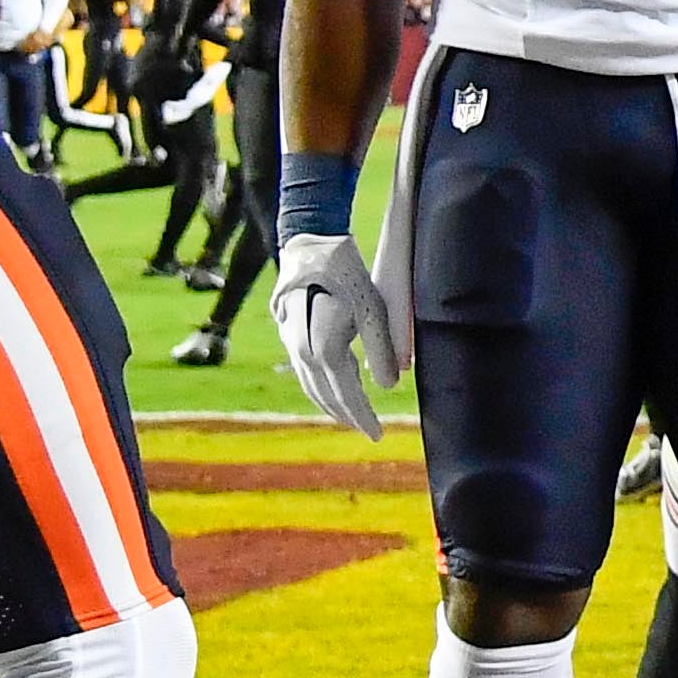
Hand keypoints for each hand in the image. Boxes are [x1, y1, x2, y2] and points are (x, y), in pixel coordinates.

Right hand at [271, 232, 399, 438]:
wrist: (309, 243)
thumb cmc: (346, 272)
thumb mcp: (372, 308)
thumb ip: (382, 350)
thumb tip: (390, 386)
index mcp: (325, 349)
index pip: (347, 396)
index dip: (363, 417)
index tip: (378, 434)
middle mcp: (303, 353)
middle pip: (326, 398)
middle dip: (348, 415)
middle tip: (369, 429)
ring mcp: (290, 345)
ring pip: (311, 387)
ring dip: (331, 404)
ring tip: (352, 414)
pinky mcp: (287, 335)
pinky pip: (304, 372)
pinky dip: (321, 386)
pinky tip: (336, 384)